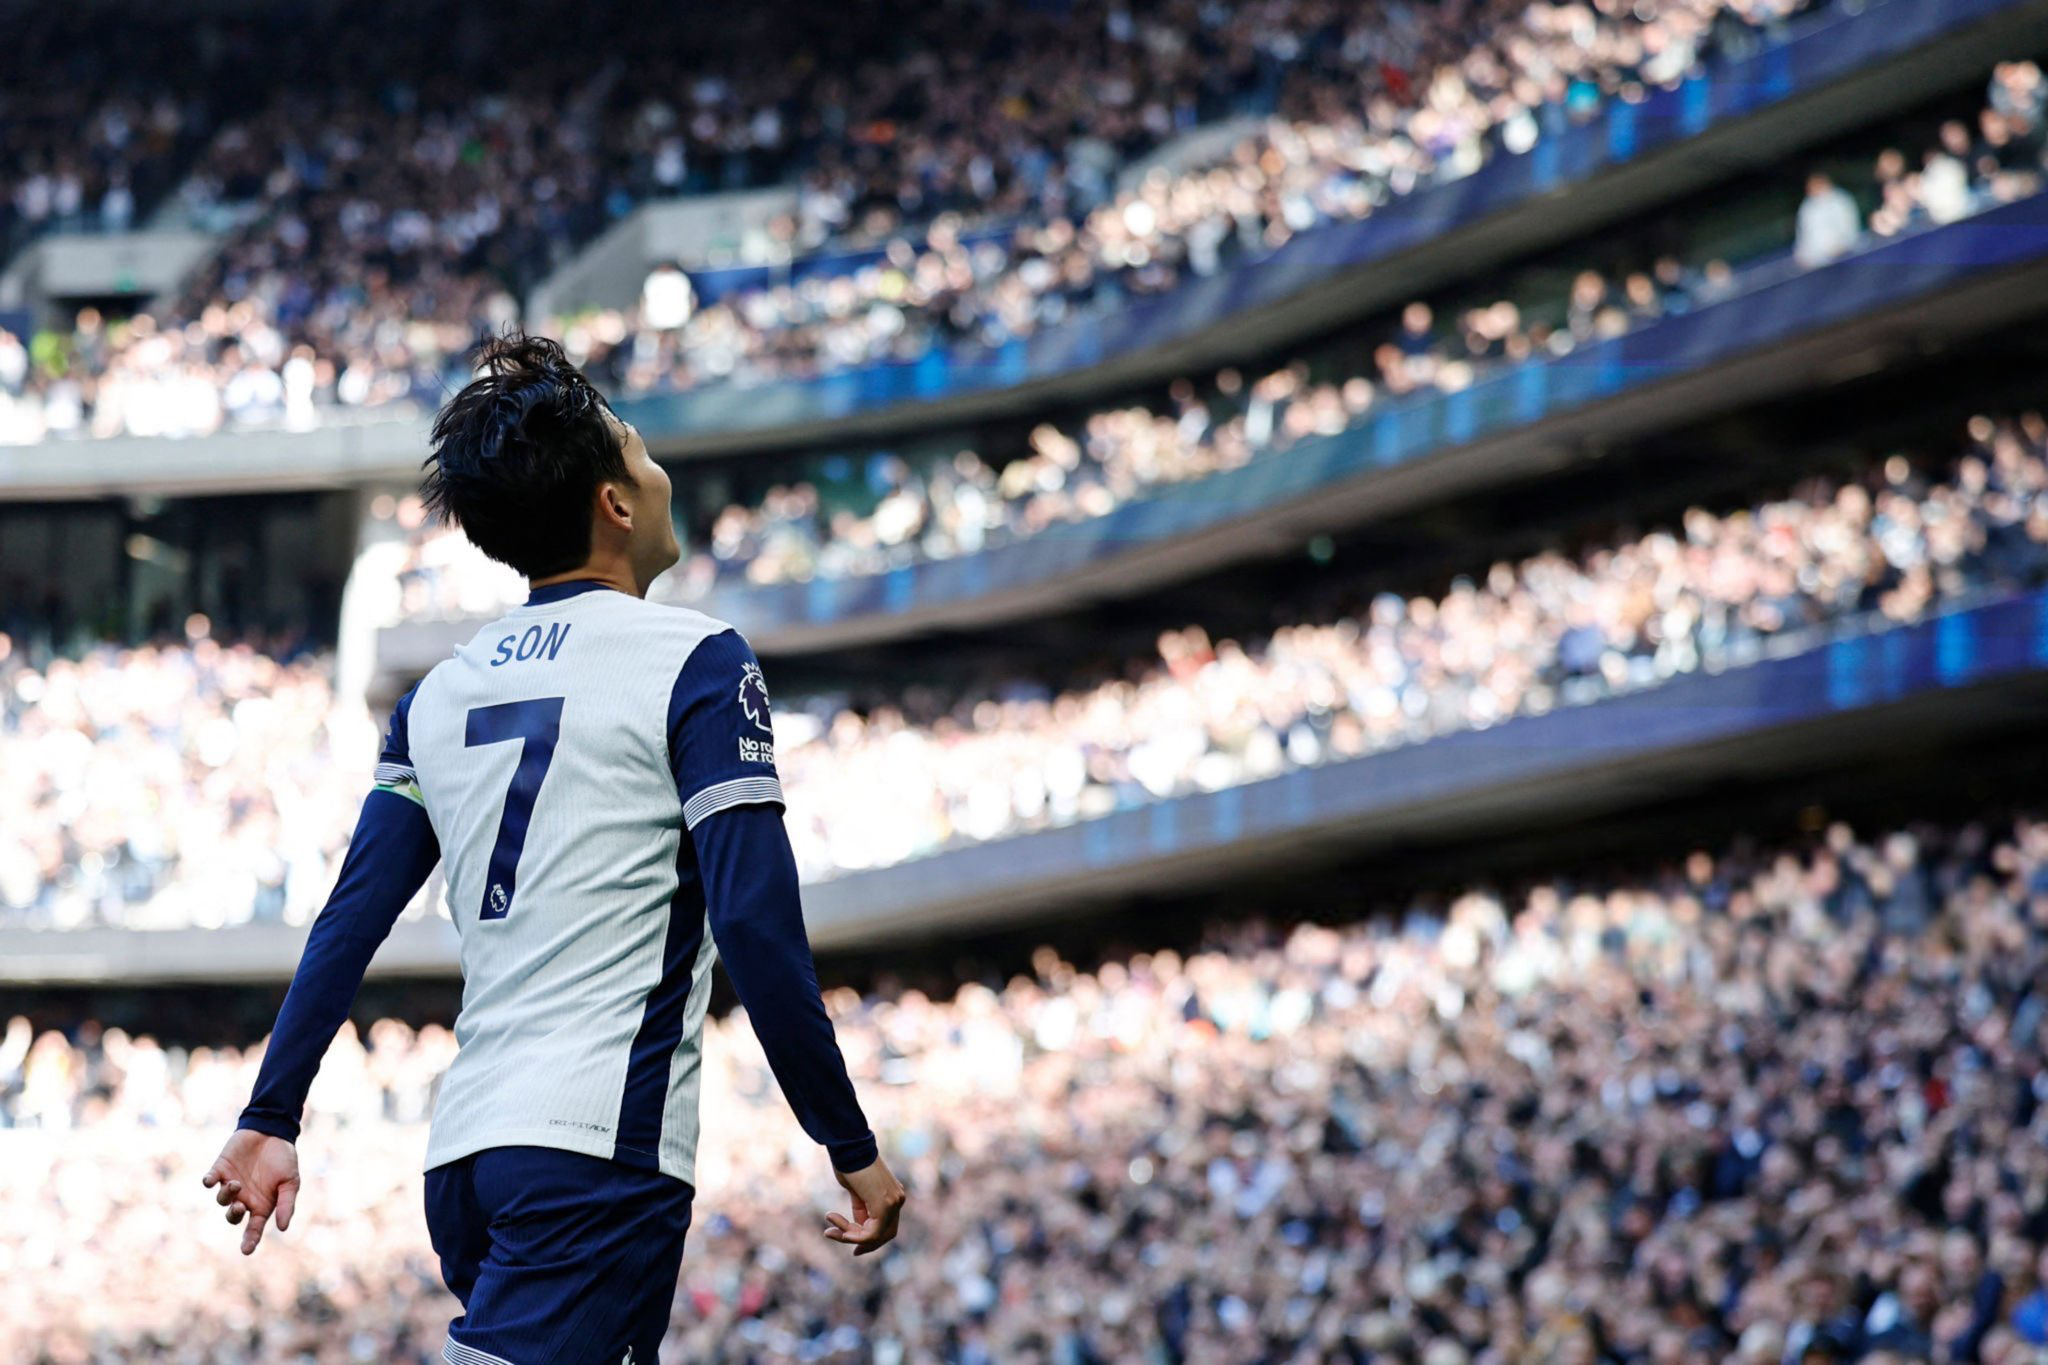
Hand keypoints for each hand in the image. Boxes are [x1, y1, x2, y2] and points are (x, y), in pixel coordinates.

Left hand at [202, 1129, 299, 1254]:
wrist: (273, 1131)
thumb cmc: (284, 1158)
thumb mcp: (290, 1181)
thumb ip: (287, 1203)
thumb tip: (282, 1228)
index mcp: (261, 1204)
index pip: (253, 1228)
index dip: (249, 1240)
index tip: (246, 1250)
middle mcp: (244, 1198)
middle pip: (232, 1216)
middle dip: (233, 1215)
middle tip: (240, 1207)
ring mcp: (231, 1184)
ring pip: (221, 1199)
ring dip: (227, 1194)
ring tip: (236, 1183)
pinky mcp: (220, 1169)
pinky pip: (210, 1180)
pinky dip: (209, 1182)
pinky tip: (211, 1180)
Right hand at [823, 1155, 904, 1256]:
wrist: (848, 1146)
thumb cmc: (848, 1163)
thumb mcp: (856, 1191)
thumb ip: (862, 1208)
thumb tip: (859, 1224)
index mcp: (893, 1194)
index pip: (887, 1226)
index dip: (871, 1240)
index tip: (854, 1248)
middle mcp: (898, 1199)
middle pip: (886, 1235)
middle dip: (865, 1245)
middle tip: (850, 1252)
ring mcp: (894, 1202)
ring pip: (876, 1236)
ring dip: (851, 1237)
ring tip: (831, 1229)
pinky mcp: (885, 1206)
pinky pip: (871, 1233)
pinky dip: (852, 1236)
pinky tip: (836, 1228)